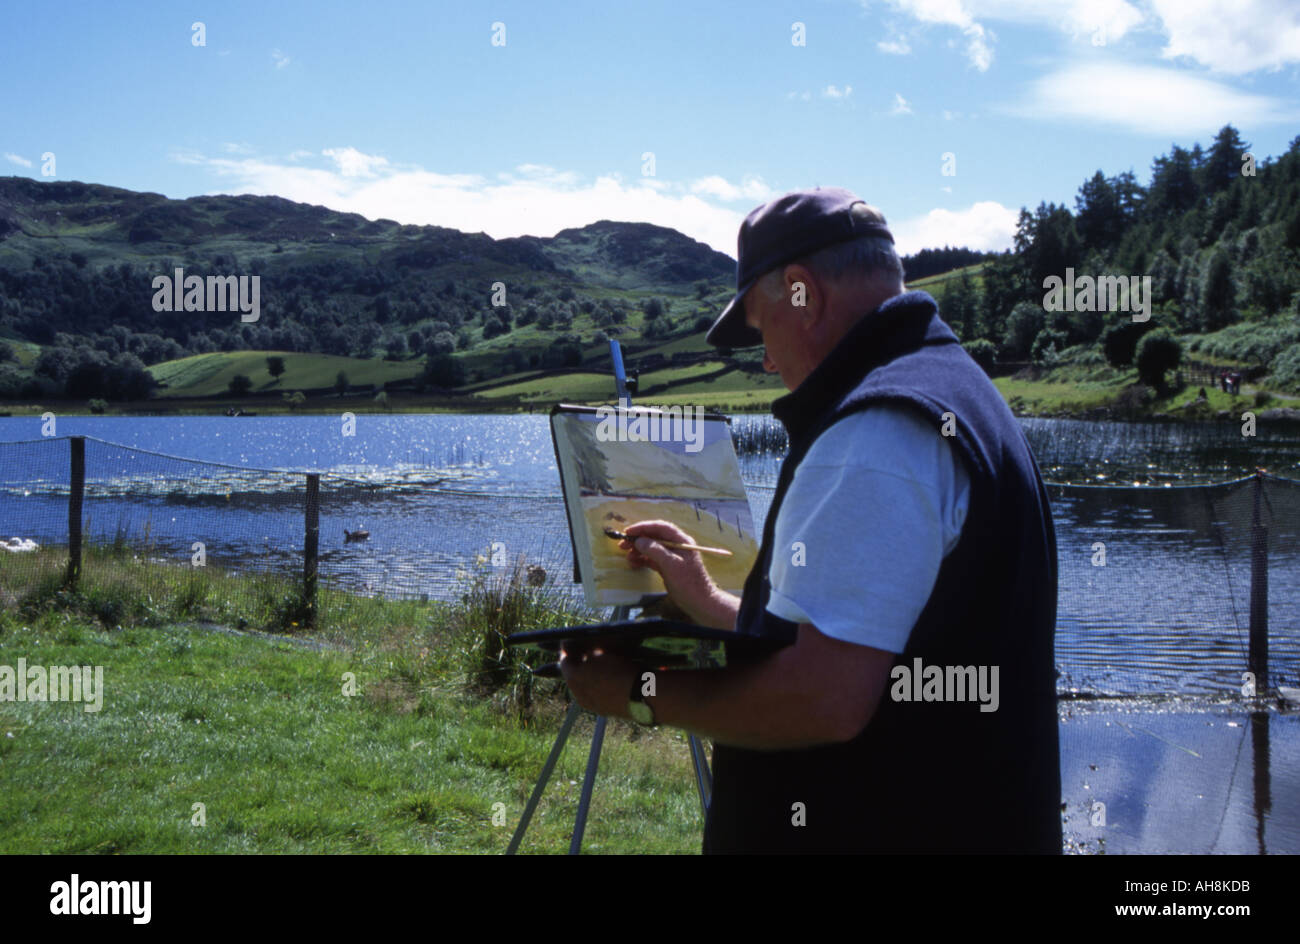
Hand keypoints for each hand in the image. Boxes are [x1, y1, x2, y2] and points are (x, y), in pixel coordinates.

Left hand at [558, 641, 638, 718]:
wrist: (640, 695)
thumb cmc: (620, 670)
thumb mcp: (603, 654)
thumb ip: (591, 653)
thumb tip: (588, 653)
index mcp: (573, 678)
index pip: (565, 662)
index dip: (568, 652)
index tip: (570, 645)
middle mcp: (578, 694)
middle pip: (573, 677)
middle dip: (577, 666)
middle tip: (584, 655)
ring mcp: (590, 705)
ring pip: (584, 689)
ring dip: (587, 678)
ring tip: (598, 667)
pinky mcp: (603, 712)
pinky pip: (595, 697)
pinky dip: (597, 688)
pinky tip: (607, 681)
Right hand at [621, 520, 736, 628]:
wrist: (699, 602)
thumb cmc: (688, 582)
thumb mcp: (671, 565)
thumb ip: (655, 551)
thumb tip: (639, 541)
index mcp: (681, 540)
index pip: (660, 527)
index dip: (643, 527)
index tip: (628, 532)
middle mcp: (676, 546)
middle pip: (654, 537)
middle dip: (638, 539)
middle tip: (623, 545)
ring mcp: (671, 556)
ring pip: (651, 548)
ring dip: (638, 551)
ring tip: (627, 557)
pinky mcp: (667, 567)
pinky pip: (652, 559)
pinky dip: (642, 560)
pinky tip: (633, 564)